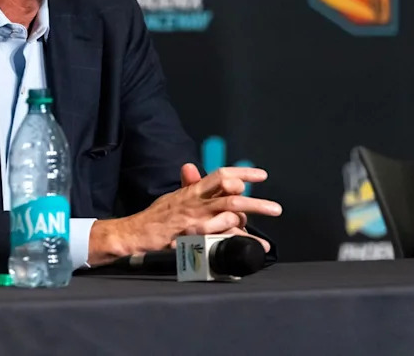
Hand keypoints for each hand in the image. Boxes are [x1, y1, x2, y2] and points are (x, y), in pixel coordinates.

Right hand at [89, 165, 280, 264]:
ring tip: (260, 237)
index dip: (243, 172)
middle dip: (256, 202)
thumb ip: (190, 185)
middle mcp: (196, 203)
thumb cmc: (158, 216)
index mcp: (193, 190)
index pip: (221, 175)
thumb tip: (192, 166)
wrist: (137, 233)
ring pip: (229, 217)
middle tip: (275, 209)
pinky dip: (239, 242)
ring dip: (247, 226)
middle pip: (232, 196)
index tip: (261, 175)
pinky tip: (252, 247)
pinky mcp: (194, 238)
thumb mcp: (175, 196)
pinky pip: (222, 238)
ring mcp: (196, 221)